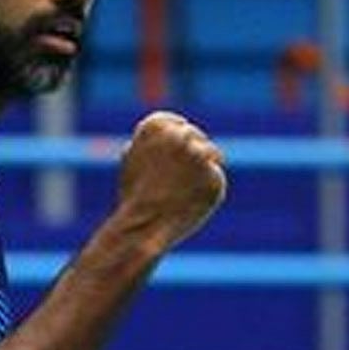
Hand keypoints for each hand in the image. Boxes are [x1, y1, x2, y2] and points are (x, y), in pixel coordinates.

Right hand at [113, 111, 226, 250]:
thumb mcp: (133, 158)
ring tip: (183, 190)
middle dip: (190, 154)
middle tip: (178, 179)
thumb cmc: (134, 194)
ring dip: (203, 168)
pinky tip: (190, 202)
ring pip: (212, 154)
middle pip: (196, 136)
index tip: (170, 157)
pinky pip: (215, 179)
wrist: (142, 226)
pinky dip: (207, 189)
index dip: (175, 140)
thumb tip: (172, 128)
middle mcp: (180, 135)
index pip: (177, 123)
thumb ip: (152, 140)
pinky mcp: (215, 179)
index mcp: (157, 125)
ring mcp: (200, 157)